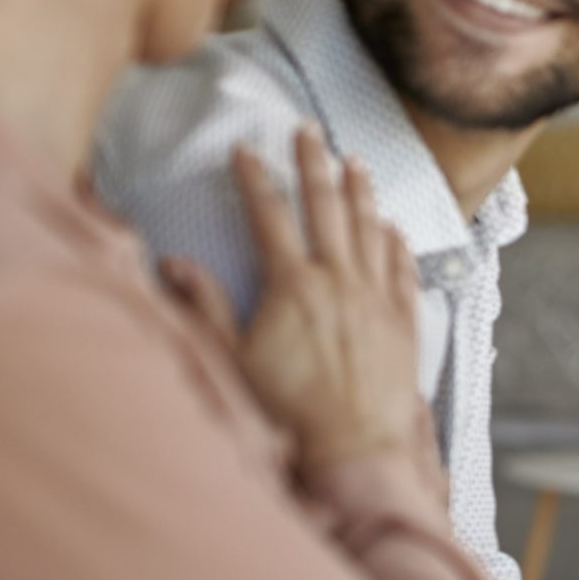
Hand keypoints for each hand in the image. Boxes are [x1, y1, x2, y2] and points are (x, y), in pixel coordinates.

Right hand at [206, 130, 422, 473]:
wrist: (354, 449)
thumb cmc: (286, 411)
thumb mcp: (232, 359)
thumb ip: (205, 306)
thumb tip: (172, 262)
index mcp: (292, 286)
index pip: (269, 215)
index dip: (255, 178)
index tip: (244, 149)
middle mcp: (339, 281)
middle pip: (326, 207)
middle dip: (314, 163)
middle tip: (308, 130)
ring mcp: (377, 299)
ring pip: (371, 230)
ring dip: (361, 192)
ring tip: (356, 161)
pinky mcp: (406, 321)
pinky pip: (403, 270)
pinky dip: (397, 243)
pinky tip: (393, 226)